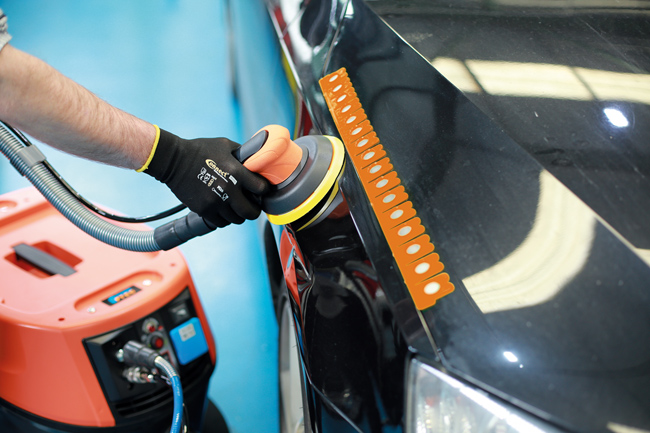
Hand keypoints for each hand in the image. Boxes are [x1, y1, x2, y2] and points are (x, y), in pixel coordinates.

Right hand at [142, 128, 269, 227]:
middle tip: (251, 205)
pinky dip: (224, 218)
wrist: (173, 160)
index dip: (263, 190)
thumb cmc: (200, 150)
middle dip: (254, 210)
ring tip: (235, 206)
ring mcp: (215, 202)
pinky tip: (222, 209)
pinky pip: (221, 223)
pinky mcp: (203, 210)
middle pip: (251, 212)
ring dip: (238, 214)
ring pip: (237, 219)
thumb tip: (256, 159)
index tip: (260, 190)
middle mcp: (228, 189)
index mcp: (236, 172)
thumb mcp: (225, 145)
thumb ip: (242, 154)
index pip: (261, 189)